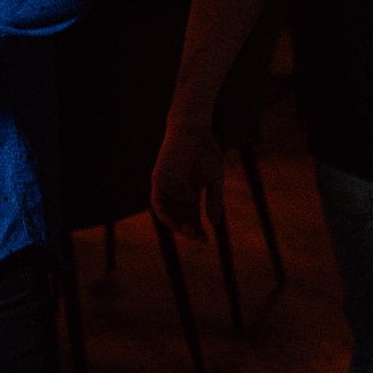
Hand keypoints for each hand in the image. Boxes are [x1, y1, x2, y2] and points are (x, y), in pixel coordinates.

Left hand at [151, 110, 225, 243]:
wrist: (193, 131)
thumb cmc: (206, 152)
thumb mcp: (215, 179)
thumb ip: (214, 200)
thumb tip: (215, 224)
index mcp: (191, 195)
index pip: (192, 219)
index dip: (198, 231)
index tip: (206, 241)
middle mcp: (177, 194)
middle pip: (180, 219)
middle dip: (188, 230)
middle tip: (198, 238)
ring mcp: (167, 187)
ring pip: (167, 213)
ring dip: (176, 225)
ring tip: (188, 231)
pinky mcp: (158, 179)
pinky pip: (157, 201)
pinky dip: (163, 212)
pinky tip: (173, 219)